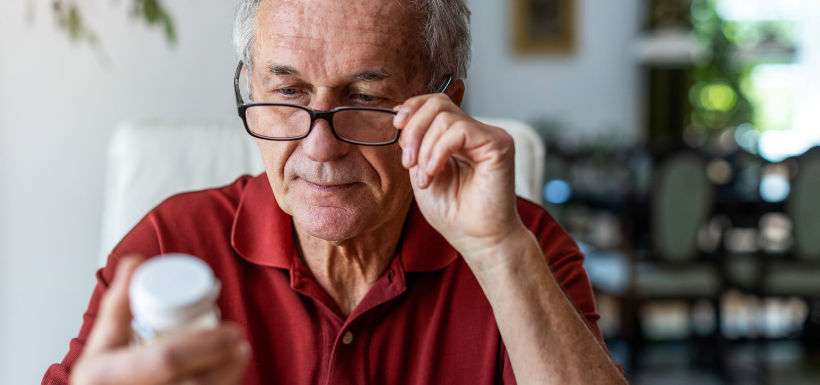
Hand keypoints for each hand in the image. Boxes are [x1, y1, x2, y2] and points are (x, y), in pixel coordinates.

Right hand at [71, 256, 250, 384]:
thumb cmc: (102, 383)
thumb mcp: (101, 346)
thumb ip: (119, 305)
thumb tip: (136, 261)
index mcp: (107, 377)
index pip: (167, 359)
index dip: (205, 345)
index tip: (230, 330)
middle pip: (193, 383)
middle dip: (225, 362)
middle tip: (241, 341)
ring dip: (229, 377)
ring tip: (241, 355)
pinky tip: (230, 378)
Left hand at [394, 94, 527, 270]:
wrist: (477, 239)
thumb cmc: (453, 213)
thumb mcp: (422, 171)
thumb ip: (416, 143)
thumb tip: (400, 114)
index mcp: (458, 136)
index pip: (435, 103)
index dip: (412, 108)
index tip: (397, 128)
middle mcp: (476, 131)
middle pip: (438, 103)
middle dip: (414, 129)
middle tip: (407, 161)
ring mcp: (489, 136)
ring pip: (445, 117)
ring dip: (425, 149)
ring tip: (425, 177)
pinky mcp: (499, 144)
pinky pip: (460, 131)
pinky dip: (439, 151)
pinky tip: (434, 172)